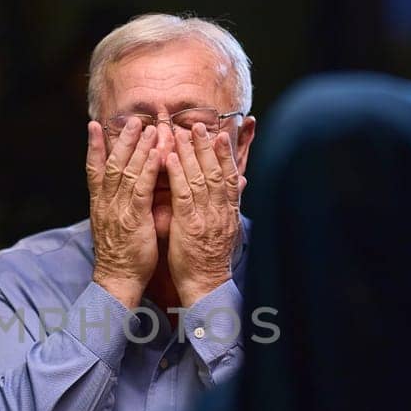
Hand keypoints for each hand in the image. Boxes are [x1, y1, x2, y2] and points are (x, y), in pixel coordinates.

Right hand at [87, 120, 163, 308]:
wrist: (117, 279)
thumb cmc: (119, 254)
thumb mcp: (111, 224)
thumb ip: (115, 204)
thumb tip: (120, 188)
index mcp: (100, 204)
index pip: (93, 169)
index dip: (93, 146)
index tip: (94, 125)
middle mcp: (106, 203)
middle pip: (113, 164)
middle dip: (122, 140)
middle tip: (132, 119)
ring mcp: (119, 210)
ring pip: (127, 172)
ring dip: (138, 148)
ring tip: (148, 128)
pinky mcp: (134, 219)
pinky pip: (142, 190)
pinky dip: (149, 170)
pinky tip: (157, 154)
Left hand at [164, 123, 241, 306]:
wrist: (207, 285)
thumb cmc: (212, 259)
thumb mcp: (228, 228)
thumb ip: (231, 203)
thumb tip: (240, 182)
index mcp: (229, 211)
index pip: (230, 176)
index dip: (227, 154)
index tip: (223, 133)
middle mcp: (220, 210)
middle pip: (216, 172)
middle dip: (208, 146)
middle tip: (200, 124)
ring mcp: (205, 217)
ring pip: (200, 179)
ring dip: (191, 153)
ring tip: (183, 132)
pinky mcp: (189, 225)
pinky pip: (183, 195)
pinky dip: (178, 175)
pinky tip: (170, 159)